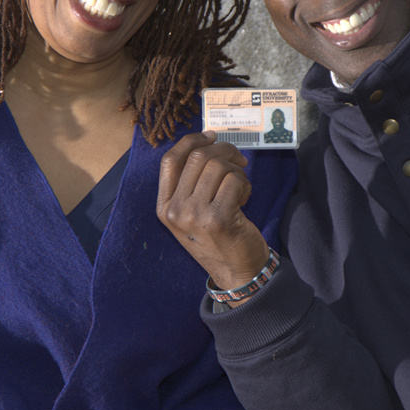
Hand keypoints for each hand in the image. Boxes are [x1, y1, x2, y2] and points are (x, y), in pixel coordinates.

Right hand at [157, 131, 271, 290]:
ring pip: (218, 166)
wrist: (236, 273)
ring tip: (240, 185)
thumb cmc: (218, 239)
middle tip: (239, 159)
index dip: (192, 141)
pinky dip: (245, 184)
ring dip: (236, 170)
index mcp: (164, 207)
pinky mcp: (218, 219)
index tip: (211, 136)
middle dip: (224, 150)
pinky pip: (234, 181)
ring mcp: (195, 215)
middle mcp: (175, 211)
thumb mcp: (193, 213)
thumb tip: (207, 141)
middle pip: (198, 158)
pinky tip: (244, 199)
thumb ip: (191, 183)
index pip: (170, 160)